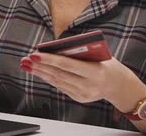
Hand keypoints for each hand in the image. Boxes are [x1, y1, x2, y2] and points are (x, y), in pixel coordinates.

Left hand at [20, 53, 145, 111]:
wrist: (119, 85)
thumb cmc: (107, 63)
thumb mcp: (98, 54)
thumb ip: (79, 51)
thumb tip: (54, 47)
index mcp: (95, 72)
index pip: (67, 65)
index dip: (49, 59)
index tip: (34, 54)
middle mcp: (88, 85)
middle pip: (59, 74)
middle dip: (40, 66)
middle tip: (26, 59)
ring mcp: (83, 94)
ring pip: (57, 82)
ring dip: (40, 73)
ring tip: (27, 64)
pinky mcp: (79, 98)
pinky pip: (60, 86)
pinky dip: (48, 78)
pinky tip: (39, 71)